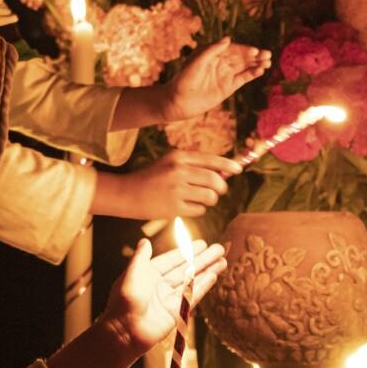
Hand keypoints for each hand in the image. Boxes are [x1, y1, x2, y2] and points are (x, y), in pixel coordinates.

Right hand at [94, 150, 243, 219]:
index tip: (238, 170)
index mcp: (178, 157)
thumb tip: (224, 172)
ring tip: (200, 199)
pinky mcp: (174, 207)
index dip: (228, 165)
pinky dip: (198, 210)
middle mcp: (178, 171)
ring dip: (210, 200)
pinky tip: (187, 207)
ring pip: (210, 197)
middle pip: (215, 180)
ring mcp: (176, 189)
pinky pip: (200, 210)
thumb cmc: (152, 178)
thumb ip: (194, 165)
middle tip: (218, 192)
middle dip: (221, 188)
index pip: (211, 160)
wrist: (127, 194)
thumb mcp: (170, 163)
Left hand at [99, 238, 226, 354]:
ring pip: (192, 281)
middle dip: (202, 259)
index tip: (202, 244)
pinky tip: (214, 276)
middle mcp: (161, 285)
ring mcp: (170, 298)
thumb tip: (145, 241)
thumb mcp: (131, 274)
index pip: (172, 260)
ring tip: (223, 261)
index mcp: (149, 274)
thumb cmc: (124, 302)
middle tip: (219, 249)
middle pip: (186, 269)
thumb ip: (141, 257)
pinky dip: (204, 285)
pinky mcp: (177, 311)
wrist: (124, 333)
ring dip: (207, 270)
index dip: (186, 251)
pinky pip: (193, 296)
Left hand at [164, 38, 270, 122]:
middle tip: (268, 54)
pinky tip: (261, 70)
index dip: (244, 49)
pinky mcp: (228, 86)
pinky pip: (243, 78)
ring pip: (244, 66)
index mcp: (213, 53)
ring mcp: (225, 74)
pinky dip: (252, 74)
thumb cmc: (184, 80)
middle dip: (255, 55)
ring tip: (268, 62)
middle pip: (241, 57)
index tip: (255, 51)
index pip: (233, 49)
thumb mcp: (196, 63)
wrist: (179, 102)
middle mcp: (221, 62)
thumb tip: (228, 39)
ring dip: (257, 64)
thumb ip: (211, 51)